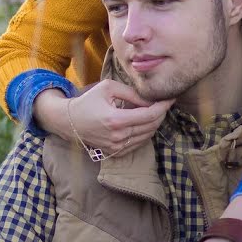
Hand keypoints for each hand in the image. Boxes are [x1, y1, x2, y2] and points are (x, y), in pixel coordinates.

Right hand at [35, 80, 172, 154]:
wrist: (70, 122)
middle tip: (164, 103)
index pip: (149, 115)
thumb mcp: (108, 88)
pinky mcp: (116, 152)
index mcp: (116, 120)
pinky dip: (145, 132)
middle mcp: (118, 136)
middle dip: (161, 113)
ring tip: (154, 110)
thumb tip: (150, 100)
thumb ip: (132, 93)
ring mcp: (117, 147)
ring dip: (154, 123)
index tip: (170, 98)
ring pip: (147, 135)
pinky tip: (143, 122)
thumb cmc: (89, 101)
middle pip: (151, 126)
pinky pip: (139, 143)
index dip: (163, 106)